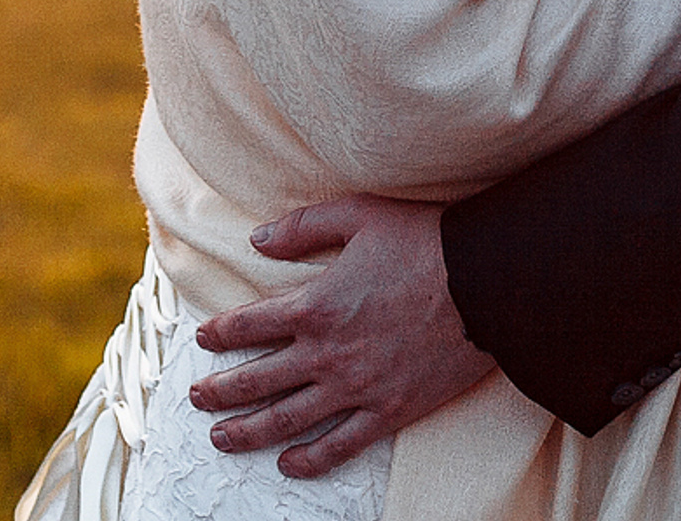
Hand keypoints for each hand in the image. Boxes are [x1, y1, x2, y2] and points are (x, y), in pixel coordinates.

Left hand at [188, 196, 492, 475]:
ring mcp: (357, 388)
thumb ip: (304, 227)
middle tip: (196, 398)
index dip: (221, 334)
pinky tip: (289, 465)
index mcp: (316, 304)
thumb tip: (258, 240)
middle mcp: (327, 353)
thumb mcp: (358, 215)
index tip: (202, 341)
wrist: (484, 285)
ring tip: (222, 438)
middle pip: (259, 380)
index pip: (251, 324)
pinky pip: (340, 445)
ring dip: (249, 431)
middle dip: (222, 391)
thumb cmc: (423, 242)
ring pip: (289, 420)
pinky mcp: (389, 411)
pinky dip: (310, 460)